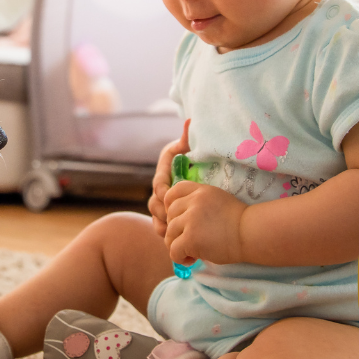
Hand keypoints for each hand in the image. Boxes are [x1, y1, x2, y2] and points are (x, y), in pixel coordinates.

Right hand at [148, 119, 189, 235]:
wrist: (202, 167)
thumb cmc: (194, 154)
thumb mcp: (190, 146)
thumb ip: (188, 137)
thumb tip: (189, 121)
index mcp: (166, 167)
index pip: (159, 182)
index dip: (163, 190)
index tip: (169, 196)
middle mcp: (162, 183)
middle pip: (155, 201)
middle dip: (162, 211)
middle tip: (172, 218)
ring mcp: (164, 198)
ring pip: (157, 214)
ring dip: (162, 222)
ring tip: (171, 231)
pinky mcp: (168, 210)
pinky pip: (161, 223)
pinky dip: (164, 230)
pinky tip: (171, 237)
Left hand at [162, 181, 244, 264]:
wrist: (252, 233)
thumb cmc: (238, 223)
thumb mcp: (217, 201)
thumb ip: (198, 204)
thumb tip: (176, 219)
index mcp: (201, 191)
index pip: (172, 192)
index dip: (170, 207)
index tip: (180, 219)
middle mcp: (194, 201)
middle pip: (169, 215)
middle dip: (175, 230)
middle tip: (190, 240)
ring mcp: (191, 219)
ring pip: (169, 234)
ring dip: (177, 245)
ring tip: (192, 251)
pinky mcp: (191, 238)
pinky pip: (173, 250)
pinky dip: (180, 258)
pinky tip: (192, 259)